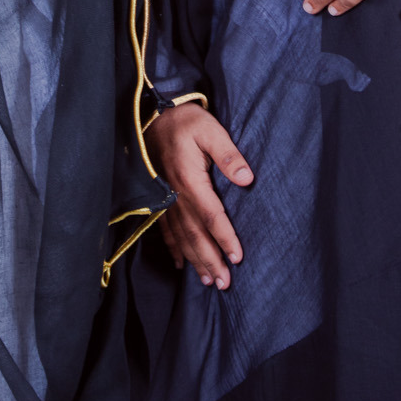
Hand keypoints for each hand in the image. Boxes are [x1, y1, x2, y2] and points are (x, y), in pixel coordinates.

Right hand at [145, 102, 253, 290]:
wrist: (153, 116)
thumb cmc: (185, 121)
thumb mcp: (210, 129)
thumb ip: (228, 154)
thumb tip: (247, 178)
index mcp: (190, 180)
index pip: (211, 216)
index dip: (224, 238)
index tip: (237, 258)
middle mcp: (175, 195)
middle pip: (195, 235)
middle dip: (210, 260)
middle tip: (224, 283)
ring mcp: (165, 199)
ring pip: (181, 237)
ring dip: (195, 260)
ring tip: (208, 280)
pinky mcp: (159, 197)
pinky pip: (165, 229)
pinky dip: (174, 248)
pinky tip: (180, 263)